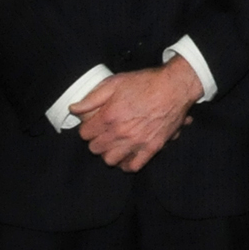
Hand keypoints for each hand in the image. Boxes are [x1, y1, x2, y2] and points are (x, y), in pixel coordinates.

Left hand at [68, 59, 202, 171]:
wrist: (174, 88)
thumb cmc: (145, 83)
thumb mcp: (114, 83)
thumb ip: (92, 98)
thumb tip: (74, 109)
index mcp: (108, 116)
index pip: (84, 134)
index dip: (87, 128)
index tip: (93, 124)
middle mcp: (120, 133)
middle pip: (95, 149)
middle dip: (96, 140)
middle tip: (104, 132)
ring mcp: (136, 142)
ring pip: (110, 160)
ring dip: (109, 153)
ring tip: (115, 144)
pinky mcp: (151, 148)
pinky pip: (133, 166)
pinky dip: (127, 164)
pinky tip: (127, 155)